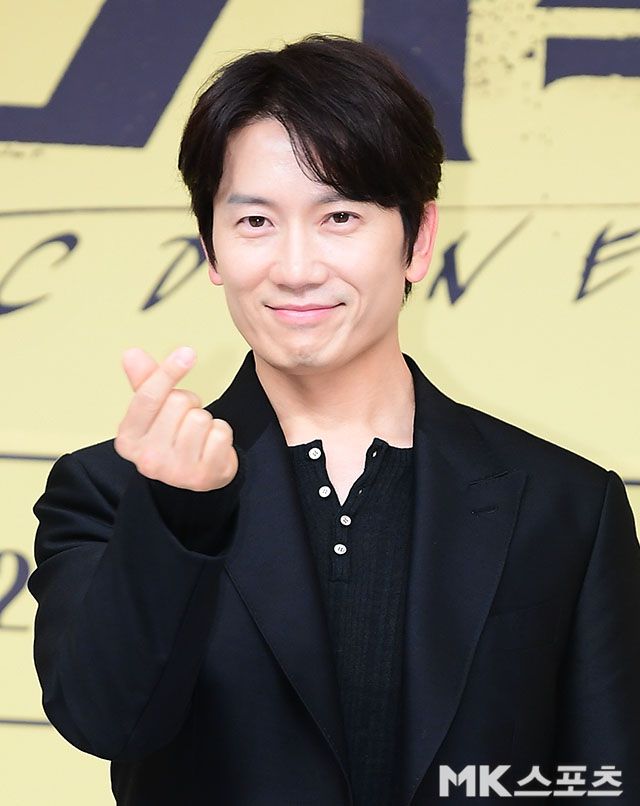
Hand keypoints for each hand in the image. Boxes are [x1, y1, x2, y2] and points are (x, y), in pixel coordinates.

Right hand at [114, 346, 238, 490]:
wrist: (196, 475)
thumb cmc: (172, 437)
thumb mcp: (154, 411)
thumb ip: (144, 381)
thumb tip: (131, 353)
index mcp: (128, 439)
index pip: (148, 397)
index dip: (168, 371)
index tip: (187, 352)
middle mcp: (147, 459)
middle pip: (179, 402)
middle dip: (189, 403)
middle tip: (186, 418)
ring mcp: (175, 471)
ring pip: (201, 418)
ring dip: (206, 419)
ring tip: (198, 434)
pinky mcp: (203, 476)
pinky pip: (221, 433)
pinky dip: (222, 433)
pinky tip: (211, 446)